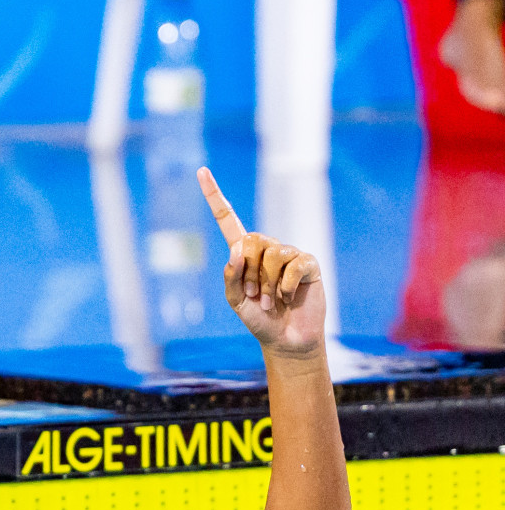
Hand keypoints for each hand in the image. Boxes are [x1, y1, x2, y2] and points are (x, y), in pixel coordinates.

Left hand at [197, 166, 325, 355]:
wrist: (286, 339)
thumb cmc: (259, 320)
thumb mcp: (235, 301)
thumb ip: (230, 277)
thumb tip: (236, 249)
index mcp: (244, 254)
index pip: (228, 219)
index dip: (215, 196)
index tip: (201, 170)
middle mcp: (267, 248)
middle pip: (252, 240)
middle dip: (249, 272)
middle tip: (253, 296)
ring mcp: (289, 254)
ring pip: (272, 253)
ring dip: (266, 284)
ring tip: (270, 301)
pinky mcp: (308, 264)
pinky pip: (293, 266)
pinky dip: (285, 286)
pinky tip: (288, 297)